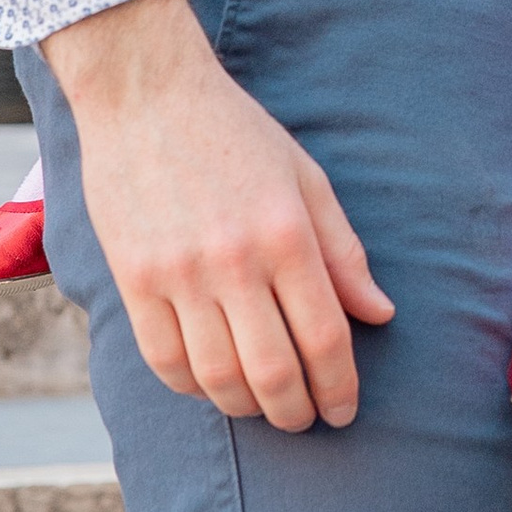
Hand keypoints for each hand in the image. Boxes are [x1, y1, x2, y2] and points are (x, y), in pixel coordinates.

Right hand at [43, 0, 392, 427]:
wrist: (144, 92)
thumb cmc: (235, 132)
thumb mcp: (305, 178)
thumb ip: (343, 251)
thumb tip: (379, 314)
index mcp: (286, 233)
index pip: (326, 336)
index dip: (341, 387)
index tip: (345, 409)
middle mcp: (234, 260)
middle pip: (274, 371)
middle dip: (298, 411)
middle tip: (307, 419)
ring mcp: (178, 274)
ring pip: (219, 377)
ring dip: (248, 408)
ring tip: (264, 407)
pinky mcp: (133, 280)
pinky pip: (164, 360)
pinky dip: (194, 388)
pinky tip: (213, 385)